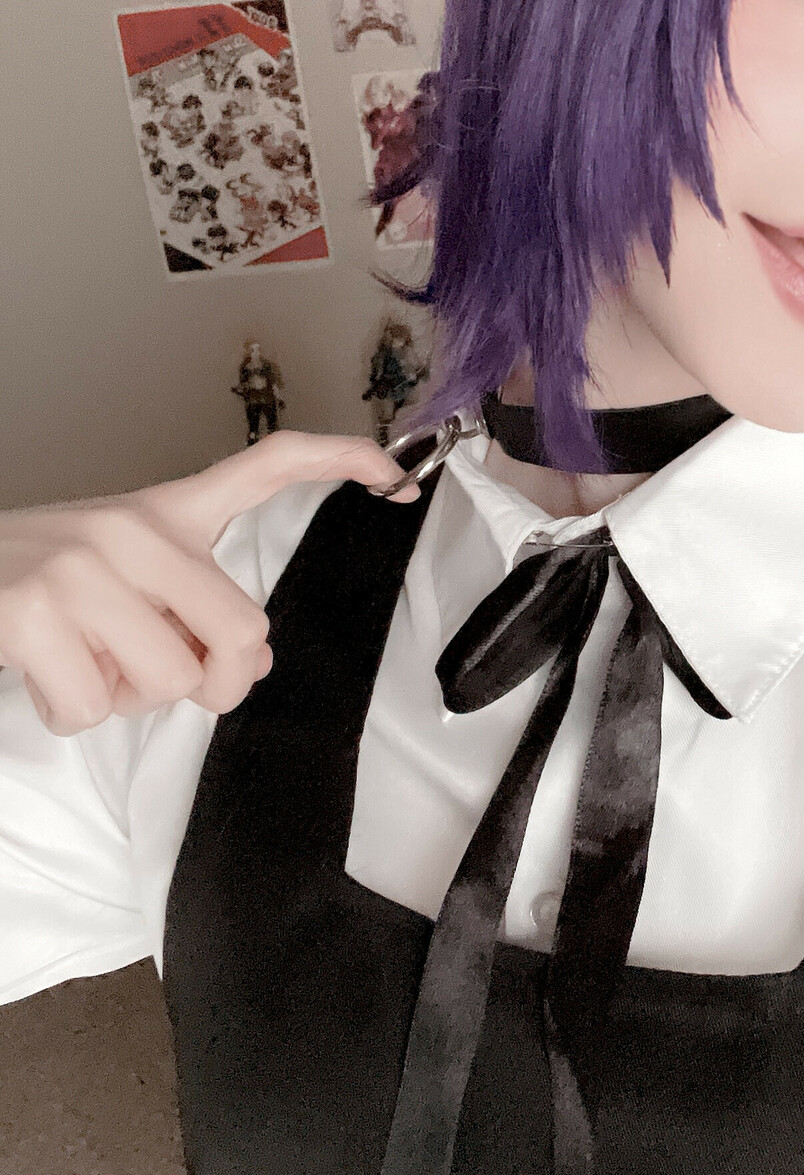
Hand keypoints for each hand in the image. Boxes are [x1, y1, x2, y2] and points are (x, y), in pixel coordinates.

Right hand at [0, 433, 418, 736]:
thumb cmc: (42, 581)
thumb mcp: (127, 576)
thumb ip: (195, 610)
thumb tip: (247, 668)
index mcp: (166, 512)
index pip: (269, 465)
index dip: (341, 462)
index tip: (396, 477)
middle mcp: (134, 529)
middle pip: (241, 634)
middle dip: (214, 683)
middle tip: (164, 676)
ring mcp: (83, 566)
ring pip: (168, 681)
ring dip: (125, 698)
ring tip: (82, 658)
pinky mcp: (33, 611)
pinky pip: (93, 707)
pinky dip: (69, 712)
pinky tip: (42, 671)